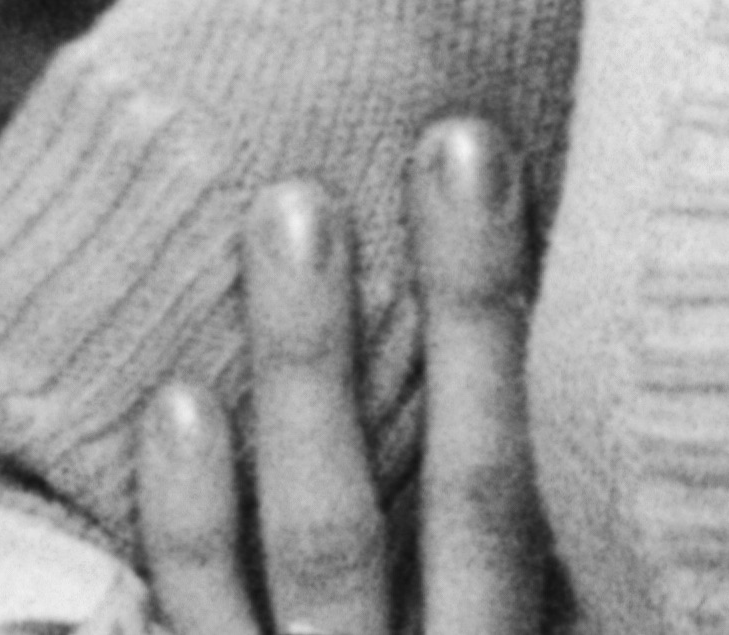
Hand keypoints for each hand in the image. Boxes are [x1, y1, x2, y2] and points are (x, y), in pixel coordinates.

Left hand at [126, 116, 537, 634]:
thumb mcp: (474, 601)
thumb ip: (490, 534)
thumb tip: (529, 335)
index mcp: (524, 632)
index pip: (552, 483)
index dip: (539, 339)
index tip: (521, 175)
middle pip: (476, 492)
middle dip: (470, 315)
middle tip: (454, 143)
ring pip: (328, 536)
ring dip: (312, 368)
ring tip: (294, 209)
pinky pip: (197, 620)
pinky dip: (191, 516)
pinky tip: (176, 399)